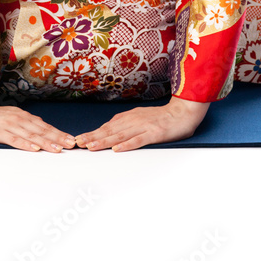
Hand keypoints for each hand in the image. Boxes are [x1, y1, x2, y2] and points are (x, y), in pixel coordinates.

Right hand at [0, 95, 76, 152]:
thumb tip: (40, 130)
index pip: (44, 126)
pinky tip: (34, 148)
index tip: (70, 139)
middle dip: (58, 137)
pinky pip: (14, 139)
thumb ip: (25, 124)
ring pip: (31, 135)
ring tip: (58, 148)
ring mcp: (10, 125)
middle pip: (41, 130)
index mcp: (23, 116)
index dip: (58, 133)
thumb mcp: (12, 117)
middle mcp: (19, 119)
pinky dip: (25, 144)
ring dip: (46, 142)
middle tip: (71, 144)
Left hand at [75, 96, 210, 151]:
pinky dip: (127, 144)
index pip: (107, 126)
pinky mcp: (154, 133)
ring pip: (120, 135)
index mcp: (129, 117)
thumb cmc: (161, 117)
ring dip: (104, 141)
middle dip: (93, 137)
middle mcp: (133, 120)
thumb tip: (110, 129)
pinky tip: (118, 149)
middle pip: (110, 130)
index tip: (79, 139)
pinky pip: (139, 140)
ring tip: (91, 147)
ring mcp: (144, 127)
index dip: (93, 133)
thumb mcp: (140, 116)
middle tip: (78, 143)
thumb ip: (126, 122)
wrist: (182, 112)